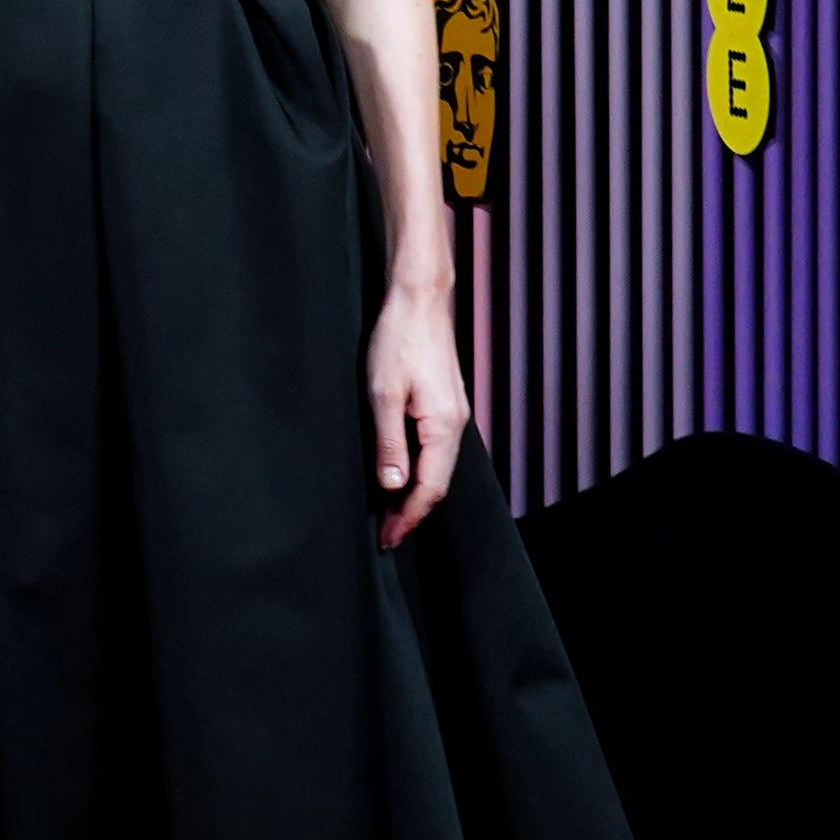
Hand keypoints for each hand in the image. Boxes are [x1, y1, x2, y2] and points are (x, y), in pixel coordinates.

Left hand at [368, 280, 469, 548]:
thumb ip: (389, 443)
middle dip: (412, 513)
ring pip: (438, 468)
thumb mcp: (383, 394)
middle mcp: (455, 425)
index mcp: (444, 427)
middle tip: (386, 536)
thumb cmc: (399, 340)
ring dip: (416, 494)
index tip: (387, 539)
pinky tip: (403, 476)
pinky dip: (420, 471)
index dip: (408, 517)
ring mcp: (453, 415)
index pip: (429, 489)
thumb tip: (393, 487)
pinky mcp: (445, 405)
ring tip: (391, 514)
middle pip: (438, 484)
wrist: (419, 300)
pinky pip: (436, 450)